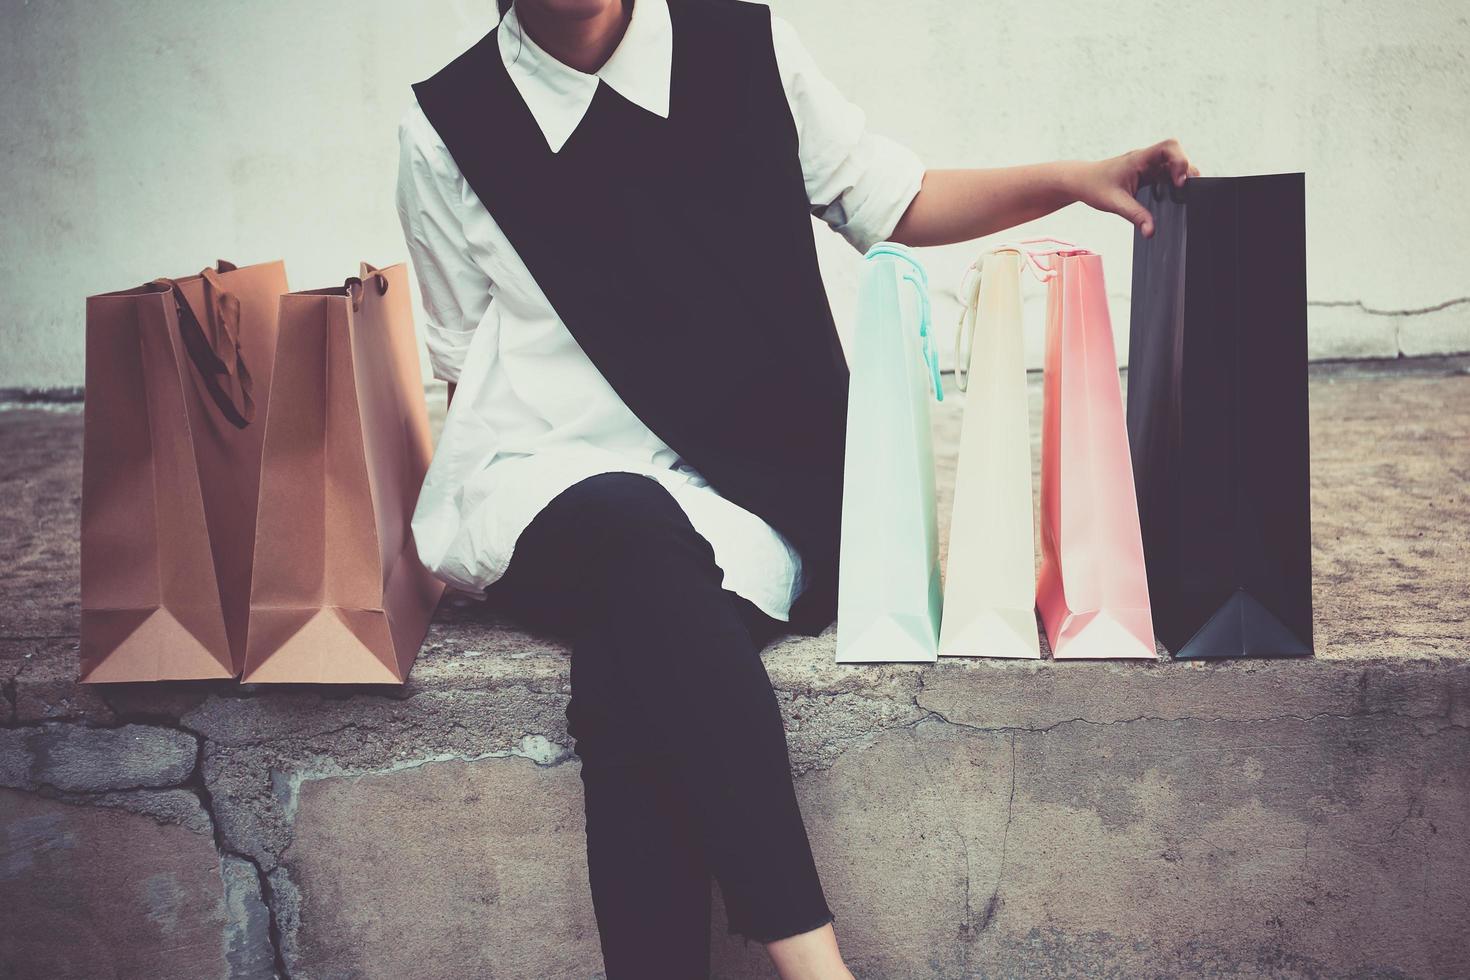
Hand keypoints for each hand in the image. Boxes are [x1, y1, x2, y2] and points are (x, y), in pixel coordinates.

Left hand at [1070, 139, 1199, 237]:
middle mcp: (1146, 159)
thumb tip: (1151, 231)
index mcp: (1139, 159)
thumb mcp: (1115, 203)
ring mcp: (1148, 166)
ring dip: (1180, 177)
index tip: (1179, 182)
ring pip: (1174, 165)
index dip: (1180, 160)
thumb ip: (1135, 216)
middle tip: (1183, 191)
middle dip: (1185, 170)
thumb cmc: (1094, 186)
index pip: (1169, 146)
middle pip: (1177, 155)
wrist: (1081, 182)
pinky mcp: (1147, 174)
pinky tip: (1171, 197)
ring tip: (1180, 195)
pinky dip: (1173, 184)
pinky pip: (1166, 175)